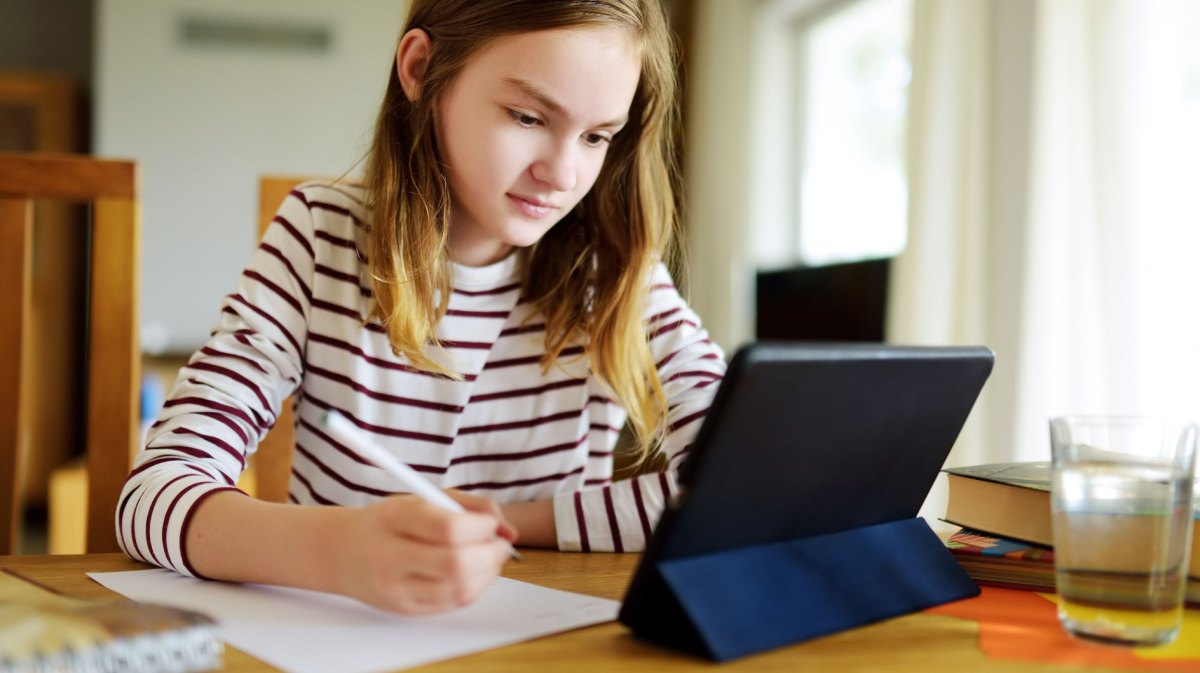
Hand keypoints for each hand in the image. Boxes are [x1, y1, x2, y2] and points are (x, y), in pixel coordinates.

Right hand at [336, 492, 515, 614]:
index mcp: (394, 518)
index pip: (449, 528)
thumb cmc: (391, 521)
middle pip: (457, 565)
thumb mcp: (424, 497)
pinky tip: (472, 573)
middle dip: (491, 555)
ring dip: (487, 574)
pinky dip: (473, 588)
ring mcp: (395, 588)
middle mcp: (390, 556)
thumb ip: (471, 506)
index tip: (491, 524)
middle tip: (499, 545)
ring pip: (459, 590)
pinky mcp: (405, 608)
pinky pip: (453, 604)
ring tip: (487, 557)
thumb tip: (509, 532)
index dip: (481, 527)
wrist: (344, 552)